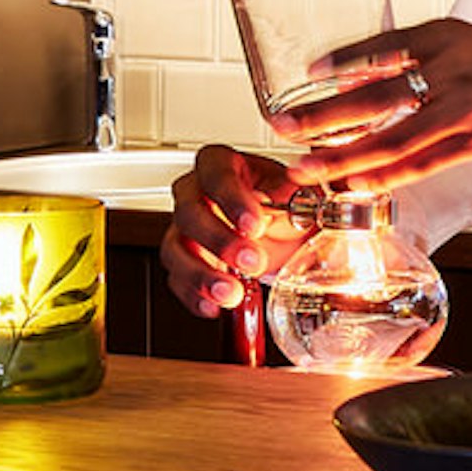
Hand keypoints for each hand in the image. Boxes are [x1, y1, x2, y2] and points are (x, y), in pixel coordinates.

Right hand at [162, 144, 307, 316]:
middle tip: (252, 260)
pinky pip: (176, 279)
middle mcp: (194, 192)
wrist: (284, 233)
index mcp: (220, 164)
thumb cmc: (284, 204)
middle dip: (220, 241)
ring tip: (231, 293)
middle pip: (189, 213)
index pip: (217, 175)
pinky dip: (193, 296)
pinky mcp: (182, 259)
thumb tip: (291, 203)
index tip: (254, 225)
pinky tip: (214, 306)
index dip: (233, 200)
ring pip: (174, 249)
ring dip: (201, 275)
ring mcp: (183, 228)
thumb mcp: (296, 194)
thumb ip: (292, 197)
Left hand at [274, 19, 471, 195]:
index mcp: (446, 35)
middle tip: (283, 127)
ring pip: (390, 138)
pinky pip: (421, 163)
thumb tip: (380, 78)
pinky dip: (384, 175)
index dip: (342, 61)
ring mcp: (463, 106)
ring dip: (342, 156)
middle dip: (321, 116)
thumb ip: (429, 57)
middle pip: (372, 96)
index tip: (308, 73)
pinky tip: (358, 182)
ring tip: (307, 166)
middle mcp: (449, 66)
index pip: (383, 46)